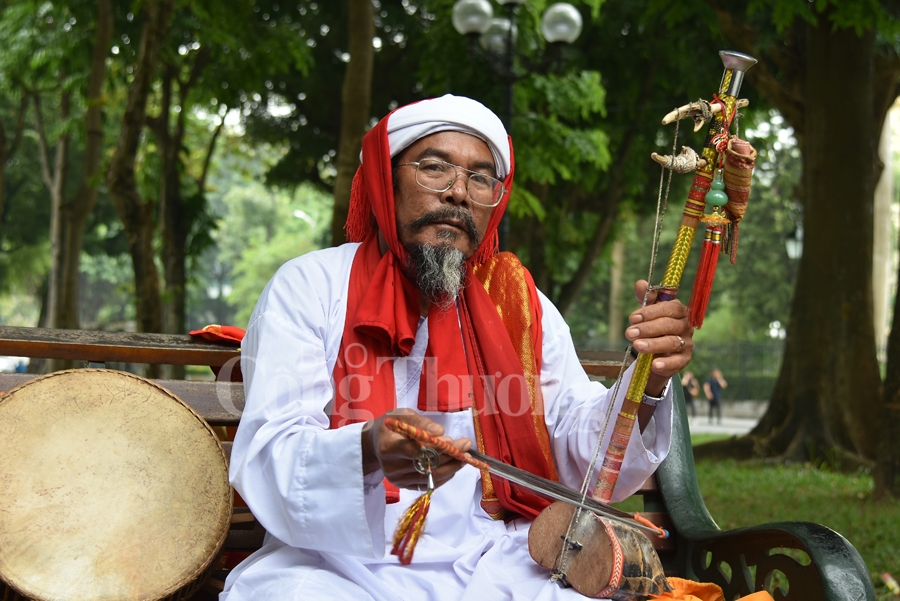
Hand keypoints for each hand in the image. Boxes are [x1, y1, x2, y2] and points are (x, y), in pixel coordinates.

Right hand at [361, 408, 471, 489]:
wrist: (376, 443)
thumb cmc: (392, 424)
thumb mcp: (403, 415)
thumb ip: (421, 422)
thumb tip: (440, 432)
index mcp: (388, 447)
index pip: (415, 451)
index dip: (436, 447)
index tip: (453, 439)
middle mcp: (391, 467)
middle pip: (426, 464)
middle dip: (450, 455)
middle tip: (466, 444)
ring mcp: (398, 479)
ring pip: (431, 476)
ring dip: (452, 466)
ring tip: (465, 455)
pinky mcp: (405, 486)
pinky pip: (429, 483)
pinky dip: (445, 475)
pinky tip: (454, 464)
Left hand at [626, 280, 693, 395]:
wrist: (657, 353)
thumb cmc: (654, 328)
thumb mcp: (648, 313)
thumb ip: (645, 298)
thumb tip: (640, 283)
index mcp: (678, 311)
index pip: (668, 308)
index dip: (650, 312)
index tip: (632, 318)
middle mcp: (685, 326)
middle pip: (669, 325)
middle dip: (647, 329)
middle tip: (629, 333)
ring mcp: (687, 343)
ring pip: (672, 342)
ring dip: (653, 344)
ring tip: (637, 346)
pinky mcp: (684, 359)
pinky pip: (677, 361)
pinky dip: (666, 363)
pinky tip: (654, 364)